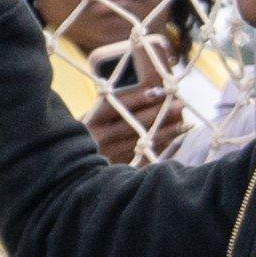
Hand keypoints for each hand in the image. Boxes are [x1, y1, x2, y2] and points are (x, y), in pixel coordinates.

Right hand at [82, 38, 190, 166]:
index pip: (114, 105)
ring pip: (142, 140)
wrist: (70, 162)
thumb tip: (145, 91)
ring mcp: (109, 153)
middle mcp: (98, 137)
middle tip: (180, 104)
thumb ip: (110, 107)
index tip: (157, 91)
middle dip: (159, 113)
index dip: (136, 98)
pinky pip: (143, 155)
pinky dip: (160, 147)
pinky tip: (174, 139)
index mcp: (90, 120)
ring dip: (165, 131)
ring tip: (184, 123)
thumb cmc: (84, 133)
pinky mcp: (117, 165)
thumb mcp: (89, 118)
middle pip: (133, 123)